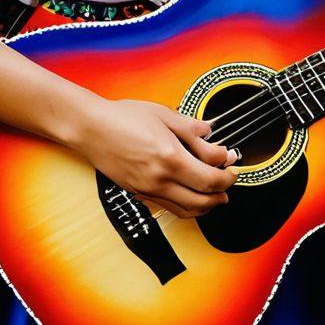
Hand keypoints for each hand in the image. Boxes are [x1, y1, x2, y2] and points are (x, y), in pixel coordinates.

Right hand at [69, 97, 239, 218]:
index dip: (228, 172)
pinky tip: (192, 196)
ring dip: (208, 205)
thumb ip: (191, 128)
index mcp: (170, 158)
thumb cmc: (123, 117)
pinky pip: (170, 208)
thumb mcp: (163, 114)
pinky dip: (188, 207)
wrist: (92, 128)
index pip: (211, 177)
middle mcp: (161, 179)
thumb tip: (212, 135)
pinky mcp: (140, 193)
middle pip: (203, 200)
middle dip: (223, 192)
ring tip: (217, 195)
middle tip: (231, 179)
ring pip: (188, 210)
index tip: (233, 162)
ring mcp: (149, 190)